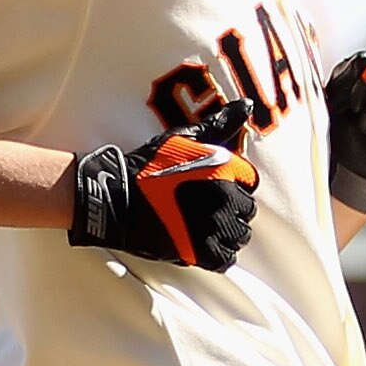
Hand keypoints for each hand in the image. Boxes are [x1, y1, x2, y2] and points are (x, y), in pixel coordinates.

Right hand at [70, 110, 261, 271]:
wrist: (114, 198)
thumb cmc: (146, 166)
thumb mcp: (182, 138)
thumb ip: (218, 124)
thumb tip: (247, 105)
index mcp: (222, 169)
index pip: (251, 181)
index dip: (235, 184)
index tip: (217, 187)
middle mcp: (223, 198)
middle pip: (247, 210)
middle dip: (232, 209)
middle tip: (208, 208)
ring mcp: (212, 227)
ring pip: (239, 235)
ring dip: (227, 232)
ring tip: (206, 226)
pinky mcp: (198, 252)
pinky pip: (226, 259)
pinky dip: (219, 254)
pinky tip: (205, 246)